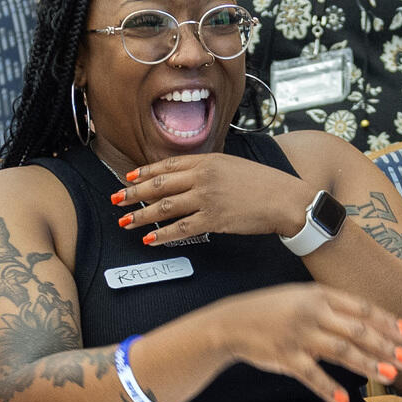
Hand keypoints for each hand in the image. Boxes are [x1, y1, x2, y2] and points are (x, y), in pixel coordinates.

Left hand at [112, 154, 314, 244]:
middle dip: (134, 193)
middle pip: (159, 185)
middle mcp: (203, 177)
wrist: (286, 200)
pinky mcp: (213, 220)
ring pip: (164, 207)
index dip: (145, 172)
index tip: (129, 177)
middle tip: (116, 199)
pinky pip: (181, 229)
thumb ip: (209, 169)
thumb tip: (187, 178)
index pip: (168, 165)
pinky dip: (162, 235)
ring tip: (126, 222)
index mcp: (208, 161)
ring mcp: (207, 198)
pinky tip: (150, 240)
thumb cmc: (264, 184)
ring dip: (141, 216)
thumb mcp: (233, 166)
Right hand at [211, 284, 401, 401]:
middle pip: (358, 330)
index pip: (363, 308)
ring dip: (368, 364)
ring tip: (389, 376)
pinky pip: (311, 374)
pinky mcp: (286, 357)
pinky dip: (327, 388)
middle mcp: (312, 313)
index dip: (389, 322)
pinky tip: (342, 400)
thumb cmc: (271, 311)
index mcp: (319, 295)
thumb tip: (367, 325)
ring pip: (341, 351)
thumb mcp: (302, 298)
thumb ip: (333, 310)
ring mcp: (299, 335)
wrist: (231, 322)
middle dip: (386, 346)